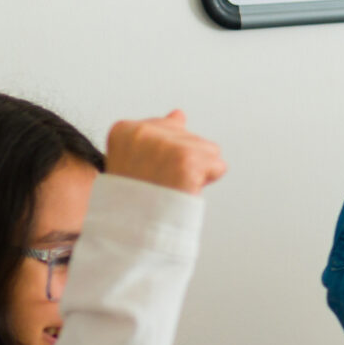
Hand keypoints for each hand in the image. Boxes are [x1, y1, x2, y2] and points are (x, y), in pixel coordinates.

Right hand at [105, 111, 225, 194]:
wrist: (133, 230)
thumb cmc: (135, 200)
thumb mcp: (136, 159)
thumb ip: (158, 134)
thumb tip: (179, 114)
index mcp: (125, 129)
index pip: (170, 126)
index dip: (166, 155)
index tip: (149, 171)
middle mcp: (144, 133)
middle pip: (192, 137)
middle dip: (184, 162)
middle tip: (162, 182)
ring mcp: (166, 145)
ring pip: (208, 150)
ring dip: (198, 172)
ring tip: (172, 187)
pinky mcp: (187, 161)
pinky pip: (218, 165)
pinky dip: (208, 181)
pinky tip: (186, 189)